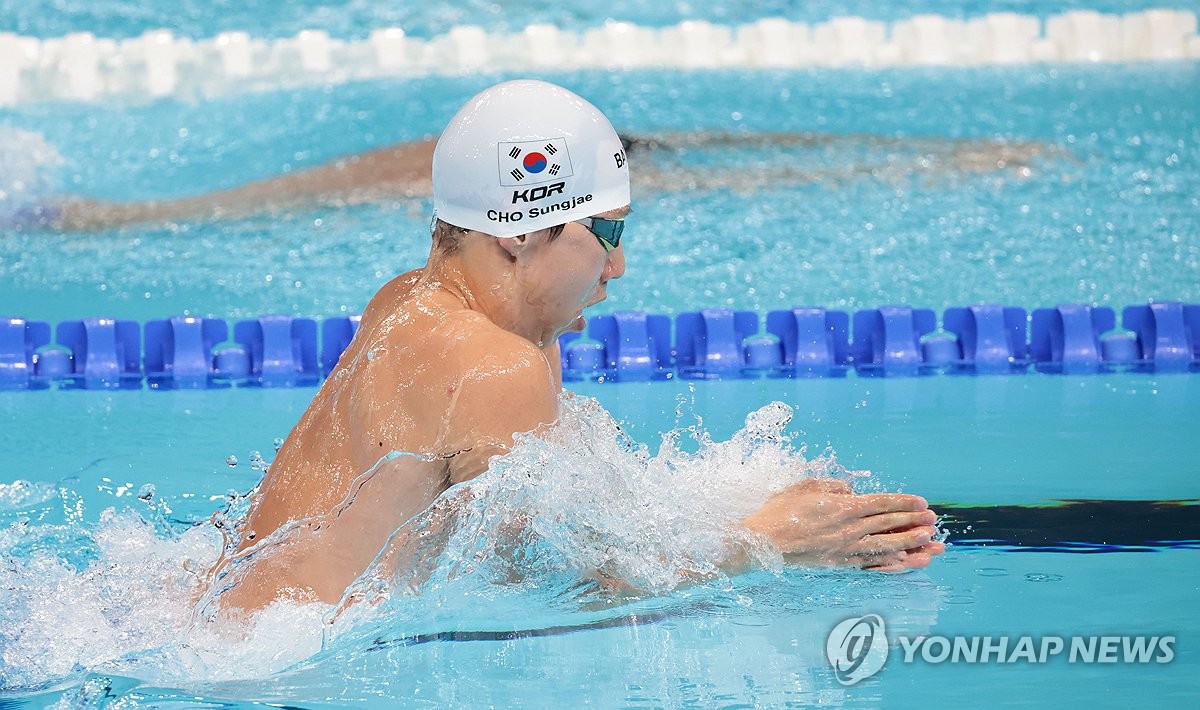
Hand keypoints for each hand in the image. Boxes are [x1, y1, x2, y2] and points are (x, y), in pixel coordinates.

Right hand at [741, 479, 943, 571]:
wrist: (762, 542)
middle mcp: (850, 528)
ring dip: (912, 544)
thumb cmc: (779, 511)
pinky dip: (891, 564)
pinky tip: (905, 563)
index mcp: (843, 506)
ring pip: (887, 546)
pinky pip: (872, 565)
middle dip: (914, 521)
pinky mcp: (839, 564)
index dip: (904, 502)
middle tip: (933, 520)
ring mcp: (846, 549)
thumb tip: (851, 490)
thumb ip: (831, 485)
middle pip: (889, 523)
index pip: (882, 502)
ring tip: (932, 544)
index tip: (921, 502)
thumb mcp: (804, 486)